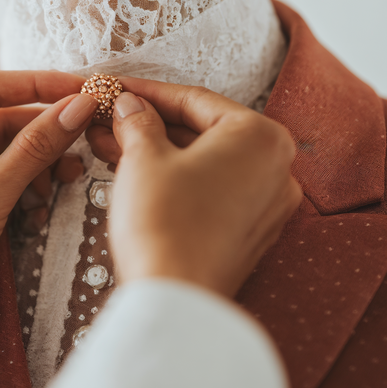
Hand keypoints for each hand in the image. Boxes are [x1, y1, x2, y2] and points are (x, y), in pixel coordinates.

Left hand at [0, 70, 96, 387]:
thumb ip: (34, 148)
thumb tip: (77, 106)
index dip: (36, 84)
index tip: (79, 89)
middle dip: (41, 134)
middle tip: (82, 141)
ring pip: (1, 153)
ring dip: (35, 165)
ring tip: (64, 181)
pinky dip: (22, 188)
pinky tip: (39, 209)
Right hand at [103, 81, 301, 297]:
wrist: (175, 299)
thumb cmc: (166, 224)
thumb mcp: (143, 158)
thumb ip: (138, 121)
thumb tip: (131, 105)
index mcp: (259, 136)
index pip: (195, 99)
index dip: (148, 92)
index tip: (119, 88)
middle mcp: (275, 167)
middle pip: (202, 130)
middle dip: (150, 123)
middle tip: (111, 116)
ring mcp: (266, 203)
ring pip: (203, 160)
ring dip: (157, 149)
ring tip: (111, 142)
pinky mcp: (250, 231)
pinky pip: (211, 188)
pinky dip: (175, 176)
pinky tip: (135, 170)